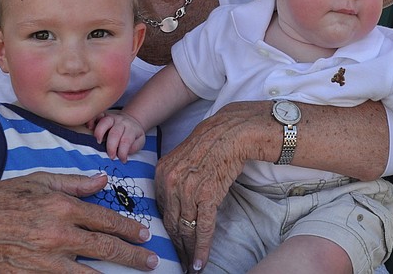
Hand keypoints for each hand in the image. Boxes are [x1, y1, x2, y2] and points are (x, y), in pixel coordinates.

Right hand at [0, 172, 158, 272]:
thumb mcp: (41, 181)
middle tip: (152, 261)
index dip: (129, 229)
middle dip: (133, 256)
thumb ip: (75, 183)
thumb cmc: (3, 198)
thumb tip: (103, 181)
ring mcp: (46, 260)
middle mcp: (58, 235)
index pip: (106, 220)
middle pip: (106, 249)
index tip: (144, 235)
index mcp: (63, 208)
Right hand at [90, 110, 146, 162]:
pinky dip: (92, 120)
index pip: (126, 141)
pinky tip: (89, 127)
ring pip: (105, 122)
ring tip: (98, 142)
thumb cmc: (133, 135)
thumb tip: (125, 152)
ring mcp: (112, 118)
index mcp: (131, 129)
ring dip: (100, 132)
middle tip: (111, 156)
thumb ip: (134, 147)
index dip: (123, 152)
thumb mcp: (140, 141)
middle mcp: (121, 122)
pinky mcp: (104, 116)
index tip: (122, 160)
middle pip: (115, 133)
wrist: (131, 121)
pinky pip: (96, 115)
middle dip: (111, 147)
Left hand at [155, 101, 263, 271]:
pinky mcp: (207, 196)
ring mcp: (188, 190)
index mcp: (161, 173)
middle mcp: (171, 183)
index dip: (166, 231)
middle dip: (175, 246)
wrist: (231, 132)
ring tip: (190, 265)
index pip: (162, 210)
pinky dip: (201, 248)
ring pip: (185, 229)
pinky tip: (200, 263)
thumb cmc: (210, 143)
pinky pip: (202, 229)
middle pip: (171, 223)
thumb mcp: (182, 158)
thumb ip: (174, 179)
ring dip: (188, 251)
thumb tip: (174, 204)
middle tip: (179, 262)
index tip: (170, 244)